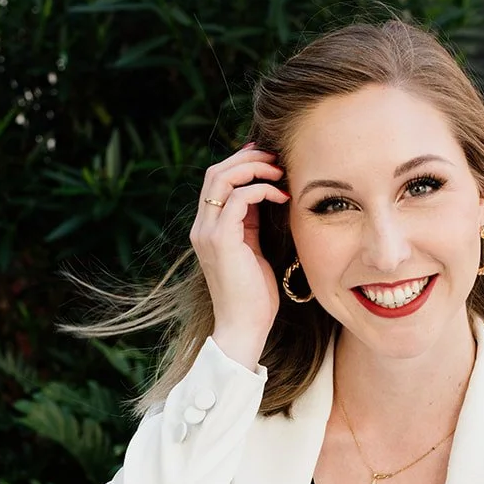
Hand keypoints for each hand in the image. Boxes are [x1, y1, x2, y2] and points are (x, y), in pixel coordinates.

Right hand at [189, 140, 290, 365]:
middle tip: (276, 157)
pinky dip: (262, 190)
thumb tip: (265, 193)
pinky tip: (282, 197)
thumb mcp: (252, 249)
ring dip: (254, 168)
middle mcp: (202, 227)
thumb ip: (250, 222)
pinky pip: (238, 199)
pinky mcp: (221, 240)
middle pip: (215, 172)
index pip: (216, 180)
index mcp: (207, 228)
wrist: (243, 326)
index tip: (268, 159)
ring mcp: (208, 233)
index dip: (241, 162)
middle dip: (247, 157)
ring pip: (222, 179)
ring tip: (280, 172)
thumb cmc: (254, 294)